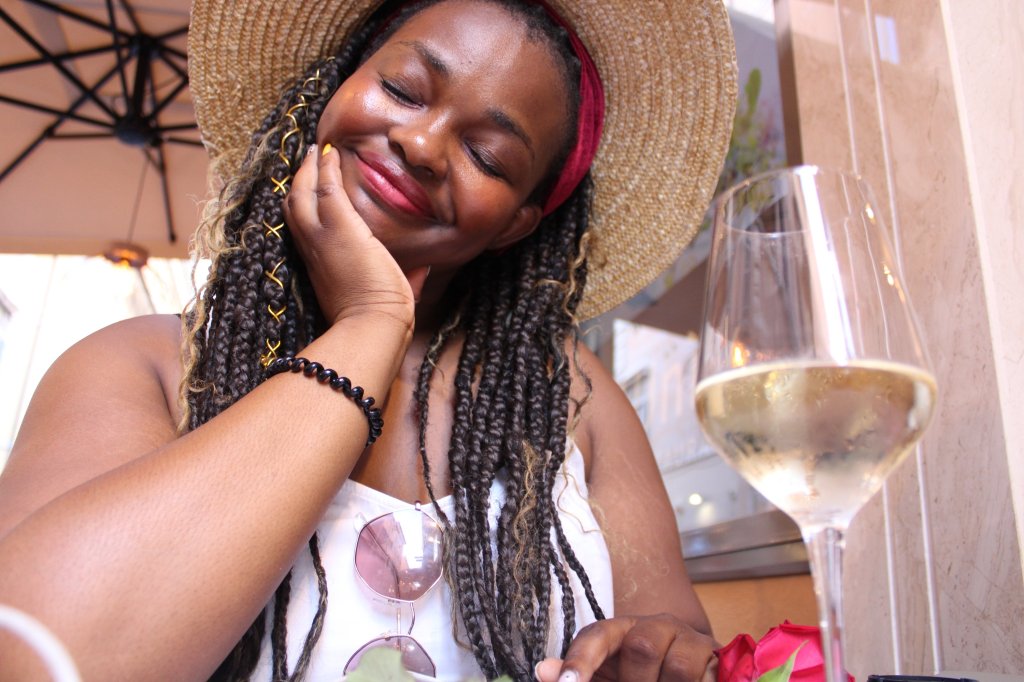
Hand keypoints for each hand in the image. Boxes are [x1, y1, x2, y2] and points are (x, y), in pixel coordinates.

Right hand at [282, 144, 430, 328]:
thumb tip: (424, 271)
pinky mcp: (339, 225)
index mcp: (320, 265)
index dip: (304, 208)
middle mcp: (313, 248)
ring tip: (317, 151)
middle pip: (294, 204)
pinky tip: (332, 153)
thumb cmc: (380, 319)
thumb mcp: (386, 294)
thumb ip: (406, 277)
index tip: (311, 191)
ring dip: (309, 168)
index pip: (303, 229)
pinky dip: (326, 168)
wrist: (371, 325)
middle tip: (308, 160)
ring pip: (303, 191)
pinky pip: (326, 186)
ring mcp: (322, 235)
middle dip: (299, 180)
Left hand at [534, 614, 716, 681]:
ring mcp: (689, 639)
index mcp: (621, 631)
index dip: (580, 660)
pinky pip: (704, 677)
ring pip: (677, 667)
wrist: (699, 677)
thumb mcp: (610, 680)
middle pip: (641, 647)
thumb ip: (581, 676)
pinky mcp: (717, 656)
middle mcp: (655, 626)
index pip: (597, 635)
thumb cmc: (646, 681)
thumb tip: (543, 671)